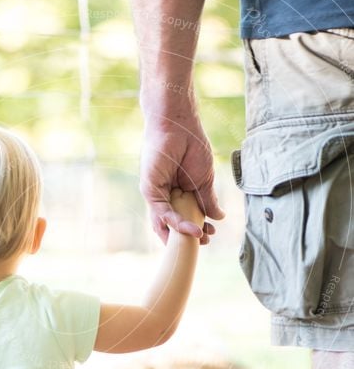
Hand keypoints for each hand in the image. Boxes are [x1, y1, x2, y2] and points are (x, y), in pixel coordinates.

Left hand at [140, 111, 224, 244]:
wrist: (180, 125)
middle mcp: (164, 195)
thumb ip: (208, 200)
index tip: (211, 234)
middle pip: (172, 224)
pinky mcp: (150, 190)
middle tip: (205, 243)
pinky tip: (192, 229)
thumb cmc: (192, 147)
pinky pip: (162, 212)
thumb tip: (218, 218)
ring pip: (165, 222)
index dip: (197, 229)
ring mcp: (156, 194)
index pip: (185, 217)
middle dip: (188, 237)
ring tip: (199, 241)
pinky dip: (176, 223)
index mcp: (177, 193)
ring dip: (182, 235)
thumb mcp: (205, 179)